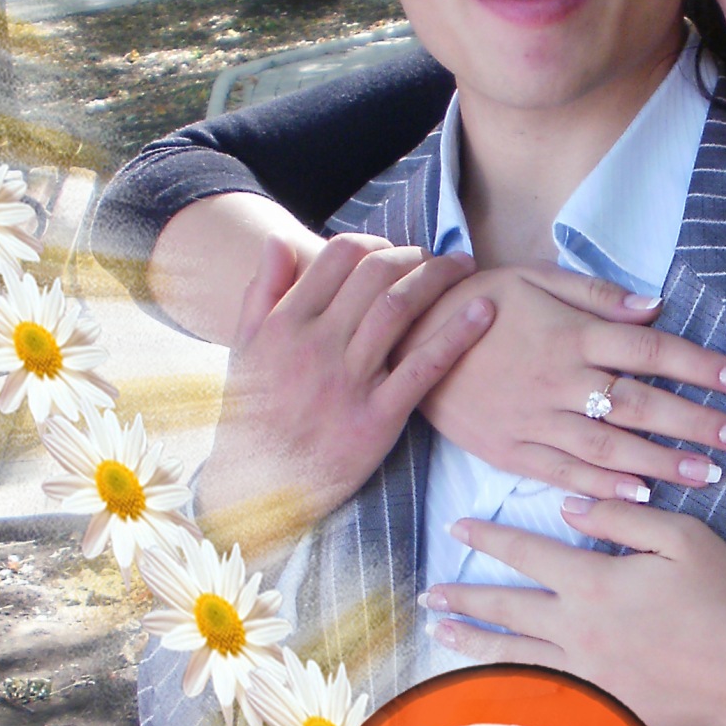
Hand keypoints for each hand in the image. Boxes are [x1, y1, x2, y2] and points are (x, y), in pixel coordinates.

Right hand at [195, 232, 494, 562]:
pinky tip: (483, 312)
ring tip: (464, 269)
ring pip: (399, 309)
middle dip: (415, 256)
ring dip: (438, 279)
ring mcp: (348, 381)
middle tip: (439, 257)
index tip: (397, 252)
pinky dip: (456, 335)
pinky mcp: (378, 417)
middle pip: (375, 275)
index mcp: (285, 323)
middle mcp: (316, 344)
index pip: (339, 257)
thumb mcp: (243, 349)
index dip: (376, 244)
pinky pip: (422, 367)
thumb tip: (279, 240)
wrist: (259, 486)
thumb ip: (260, 292)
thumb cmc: (255, 416)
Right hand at [394, 265, 725, 501]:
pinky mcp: (511, 450)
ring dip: (662, 462)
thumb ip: (596, 293)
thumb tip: (655, 307)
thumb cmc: (481, 301)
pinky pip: (564, 472)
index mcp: (571, 334)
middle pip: (640, 403)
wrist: (406, 339)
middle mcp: (559, 379)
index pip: (650, 351)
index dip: (701, 366)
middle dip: (697, 422)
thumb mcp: (535, 278)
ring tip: (710, 473)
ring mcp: (534, 419)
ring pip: (608, 445)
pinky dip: (604, 485)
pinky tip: (642, 494)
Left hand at [420, 499, 725, 725]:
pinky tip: (493, 685)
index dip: (488, 538)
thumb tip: (572, 508)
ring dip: (473, 642)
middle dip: (464, 596)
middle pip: (506, 608)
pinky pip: (541, 696)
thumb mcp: (683, 537)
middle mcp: (577, 628)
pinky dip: (509, 689)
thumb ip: (622, 517)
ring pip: (513, 656)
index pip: (526, 553)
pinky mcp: (601, 706)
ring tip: (441, 635)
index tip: (457, 528)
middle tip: (430, 593)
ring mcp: (586, 672)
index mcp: (594, 581)